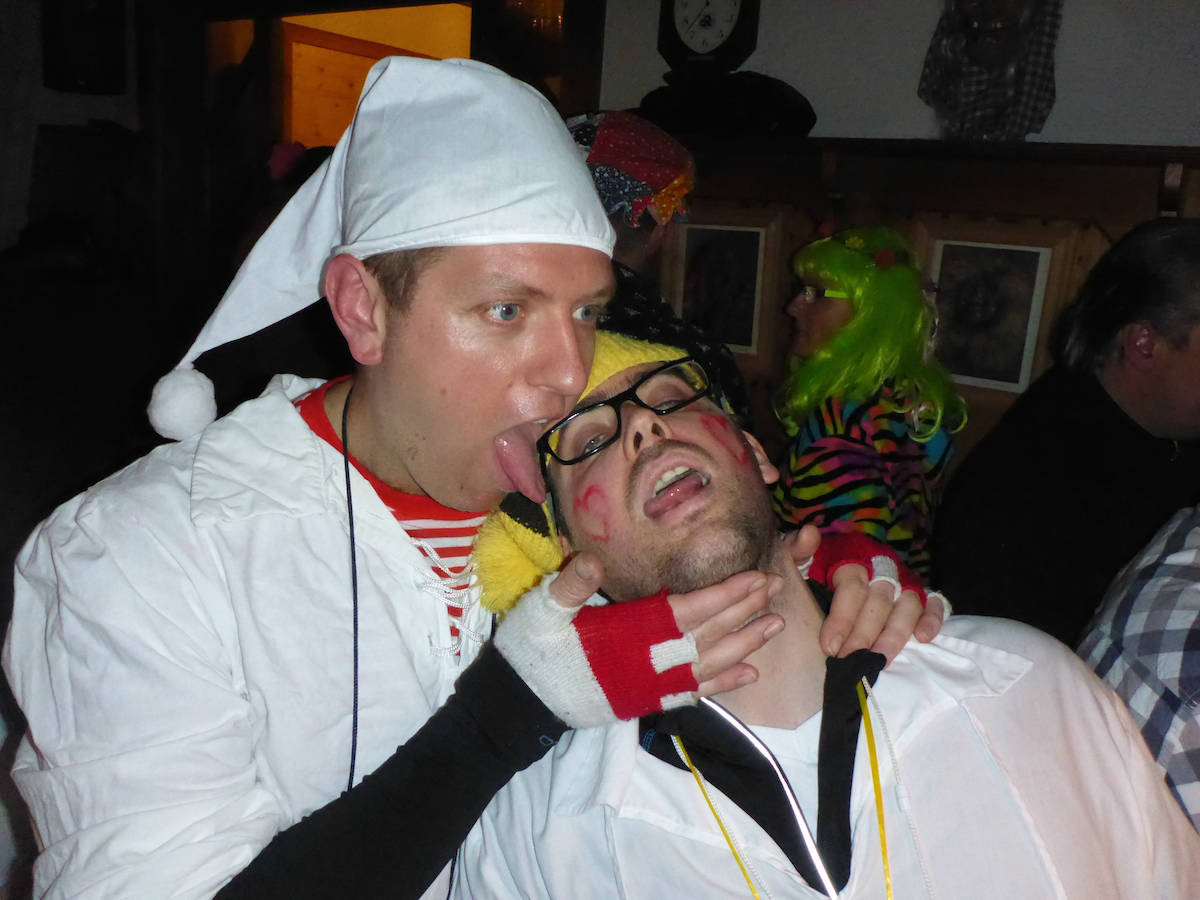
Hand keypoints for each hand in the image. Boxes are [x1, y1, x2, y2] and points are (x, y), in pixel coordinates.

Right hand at [551, 553, 784, 697]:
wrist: (521, 703)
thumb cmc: (532, 648)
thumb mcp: (543, 609)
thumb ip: (571, 586)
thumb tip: (591, 559)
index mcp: (629, 631)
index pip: (690, 610)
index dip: (726, 595)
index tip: (757, 577)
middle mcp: (648, 660)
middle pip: (709, 634)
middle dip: (745, 611)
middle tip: (778, 588)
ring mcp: (651, 684)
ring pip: (710, 664)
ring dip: (745, 645)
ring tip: (775, 627)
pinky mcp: (647, 700)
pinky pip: (695, 692)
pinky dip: (723, 684)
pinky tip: (749, 673)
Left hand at [787, 526, 944, 663]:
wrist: (833, 564)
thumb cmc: (814, 567)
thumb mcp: (799, 557)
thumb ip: (797, 548)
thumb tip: (808, 534)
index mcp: (852, 557)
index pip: (852, 587)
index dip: (842, 618)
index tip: (829, 646)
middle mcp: (881, 568)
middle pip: (879, 602)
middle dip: (864, 635)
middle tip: (849, 661)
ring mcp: (904, 580)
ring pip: (907, 606)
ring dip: (895, 635)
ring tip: (879, 661)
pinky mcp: (922, 593)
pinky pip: (935, 603)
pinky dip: (932, 619)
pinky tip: (923, 638)